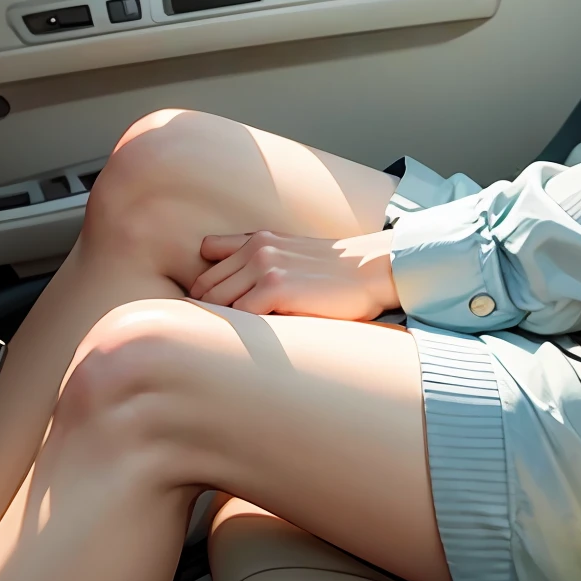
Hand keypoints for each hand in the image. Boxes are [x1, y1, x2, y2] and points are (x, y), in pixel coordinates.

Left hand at [190, 229, 401, 320]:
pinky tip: (253, 340)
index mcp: (258, 239)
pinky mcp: (276, 288)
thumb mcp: (293, 253)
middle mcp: (256, 249)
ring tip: (232, 341)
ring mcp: (264, 267)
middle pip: (205, 285)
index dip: (207, 288)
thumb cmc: (337, 272)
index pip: (207, 259)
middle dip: (208, 311)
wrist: (374, 270)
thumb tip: (232, 287)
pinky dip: (241, 328)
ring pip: (216, 301)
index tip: (214, 309)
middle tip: (218, 335)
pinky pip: (239, 313)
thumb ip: (261, 259)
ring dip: (223, 322)